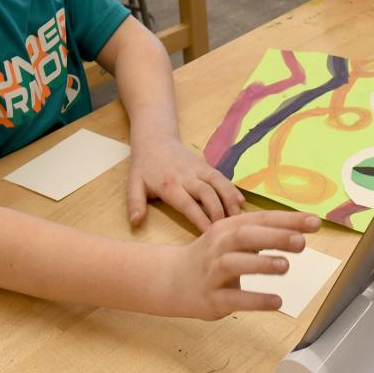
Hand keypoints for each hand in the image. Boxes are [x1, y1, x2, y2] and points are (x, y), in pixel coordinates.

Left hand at [127, 139, 244, 231]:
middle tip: (227, 230)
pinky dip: (232, 189)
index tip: (209, 234)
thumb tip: (136, 223)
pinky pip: (222, 177)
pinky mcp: (206, 165)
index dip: (200, 219)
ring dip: (230, 200)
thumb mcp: (133, 184)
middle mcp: (187, 176)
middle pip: (208, 193)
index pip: (187, 204)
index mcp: (169, 185)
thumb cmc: (144, 165)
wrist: (155, 138)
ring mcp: (199, 169)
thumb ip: (135, 204)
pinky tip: (241, 202)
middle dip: (219, 212)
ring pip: (219, 183)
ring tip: (238, 218)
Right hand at [168, 210, 321, 319]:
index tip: (314, 222)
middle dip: (274, 236)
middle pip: (245, 235)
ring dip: (260, 264)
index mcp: (228, 228)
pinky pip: (233, 298)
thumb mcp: (232, 238)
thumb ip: (262, 233)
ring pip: (235, 264)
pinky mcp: (212, 297)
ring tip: (285, 266)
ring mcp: (213, 271)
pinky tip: (276, 301)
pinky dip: (255, 299)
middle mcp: (219, 246)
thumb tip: (299, 230)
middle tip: (301, 242)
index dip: (288, 220)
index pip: (260, 219)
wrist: (171, 280)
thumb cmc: (212, 257)